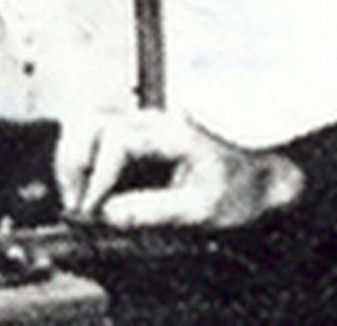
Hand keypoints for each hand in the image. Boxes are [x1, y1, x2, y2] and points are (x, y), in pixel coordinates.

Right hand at [55, 111, 302, 228]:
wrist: (262, 178)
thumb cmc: (241, 188)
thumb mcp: (202, 208)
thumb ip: (154, 211)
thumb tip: (108, 215)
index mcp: (173, 133)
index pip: (116, 140)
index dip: (97, 175)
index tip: (91, 209)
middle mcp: (154, 122)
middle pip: (92, 122)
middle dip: (74, 163)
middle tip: (77, 203)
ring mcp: (144, 126)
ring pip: (89, 125)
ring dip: (74, 160)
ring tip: (80, 198)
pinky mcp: (138, 139)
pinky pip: (98, 139)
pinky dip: (85, 163)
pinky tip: (91, 193)